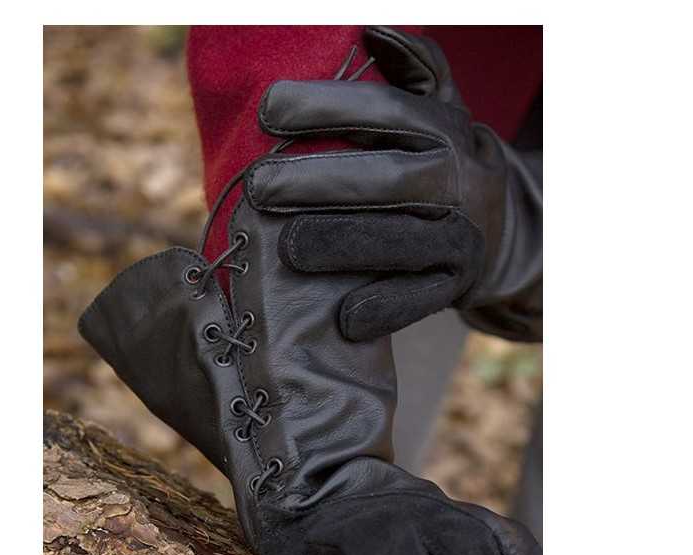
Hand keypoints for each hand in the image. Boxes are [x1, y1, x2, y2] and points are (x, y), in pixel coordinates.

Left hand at [248, 25, 541, 341]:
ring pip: (400, 243)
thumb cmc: (444, 165)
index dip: (328, 106)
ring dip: (343, 245)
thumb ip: (412, 70)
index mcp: (446, 132)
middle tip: (259, 187)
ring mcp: (460, 239)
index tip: (269, 108)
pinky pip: (418, 301)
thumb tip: (370, 29)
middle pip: (389, 179)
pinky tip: (342, 316)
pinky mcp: (455, 287)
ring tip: (286, 248)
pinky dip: (382, 309)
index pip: (386, 112)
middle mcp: (457, 184)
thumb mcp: (440, 112)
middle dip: (321, 182)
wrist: (505, 230)